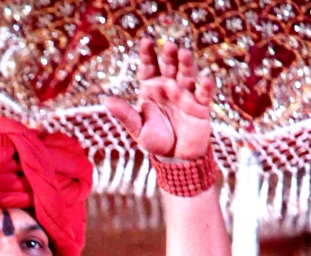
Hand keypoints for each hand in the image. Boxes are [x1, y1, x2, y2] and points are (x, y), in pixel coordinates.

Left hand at [103, 37, 214, 160]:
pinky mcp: (200, 105)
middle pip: (169, 66)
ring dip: (186, 64)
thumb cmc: (156, 141)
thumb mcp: (138, 129)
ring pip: (187, 74)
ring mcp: (185, 94)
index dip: (147, 54)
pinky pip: (203, 94)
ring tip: (184, 53)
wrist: (176, 158)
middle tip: (169, 45)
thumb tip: (106, 101)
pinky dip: (205, 86)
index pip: (149, 67)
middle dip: (169, 55)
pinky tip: (205, 79)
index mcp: (151, 88)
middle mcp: (169, 86)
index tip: (146, 41)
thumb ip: (125, 114)